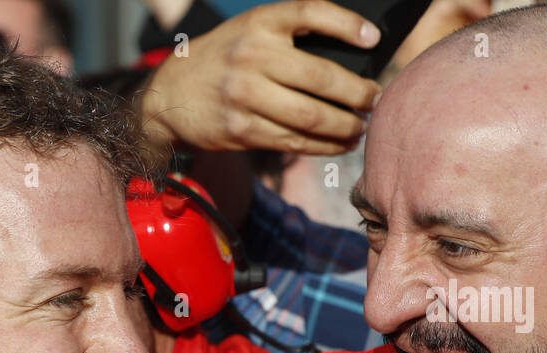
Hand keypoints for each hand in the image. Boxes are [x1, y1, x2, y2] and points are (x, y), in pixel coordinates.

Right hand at [142, 0, 381, 154]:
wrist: (170, 95)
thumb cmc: (223, 59)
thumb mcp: (249, 31)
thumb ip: (289, 37)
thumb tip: (351, 60)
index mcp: (258, 23)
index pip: (310, 12)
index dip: (345, 25)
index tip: (372, 38)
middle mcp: (251, 57)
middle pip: (320, 77)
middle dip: (357, 93)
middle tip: (376, 99)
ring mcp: (245, 96)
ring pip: (310, 116)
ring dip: (345, 126)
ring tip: (361, 127)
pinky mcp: (241, 130)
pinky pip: (292, 141)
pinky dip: (322, 146)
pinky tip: (340, 144)